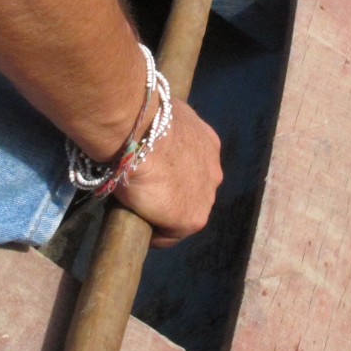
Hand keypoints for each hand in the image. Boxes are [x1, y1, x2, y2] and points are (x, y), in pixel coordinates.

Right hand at [115, 99, 222, 247]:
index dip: (171, 172)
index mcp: (207, 144)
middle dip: (171, 192)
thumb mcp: (160, 115)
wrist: (137, 133)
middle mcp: (214, 171)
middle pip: (191, 190)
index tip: (151, 173)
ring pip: (183, 212)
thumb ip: (163, 127)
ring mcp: (206, 197)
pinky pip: (171, 234)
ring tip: (137, 210)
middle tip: (143, 192)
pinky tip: (137, 226)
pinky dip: (155, 233)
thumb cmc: (142, 118)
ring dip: (164, 212)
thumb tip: (148, 128)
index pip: (191, 165)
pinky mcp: (193, 219)